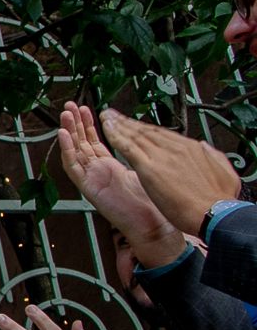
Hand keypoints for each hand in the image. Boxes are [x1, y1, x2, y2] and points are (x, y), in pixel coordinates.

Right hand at [57, 104, 184, 265]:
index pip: (94, 140)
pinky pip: (73, 167)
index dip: (89, 123)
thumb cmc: (152, 202)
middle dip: (76, 122)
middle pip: (81, 142)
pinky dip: (67, 151)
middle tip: (70, 105)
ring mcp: (92, 178)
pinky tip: (64, 135)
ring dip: (69, 132)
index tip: (86, 107)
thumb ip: (136, 152)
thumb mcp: (145, 169)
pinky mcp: (88, 187)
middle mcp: (98, 170)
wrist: (152, 223)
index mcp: (110, 165)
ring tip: (65, 114)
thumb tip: (141, 134)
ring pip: (75, 151)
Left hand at [101, 110, 241, 235]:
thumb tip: (204, 147)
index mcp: (192, 148)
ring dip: (118, 125)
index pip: (162, 134)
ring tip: (107, 117)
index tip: (135, 125)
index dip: (145, 128)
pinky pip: (128, 148)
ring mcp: (162, 157)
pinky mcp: (149, 169)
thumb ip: (210, 156)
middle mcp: (175, 148)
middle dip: (128, 122)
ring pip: (135, 135)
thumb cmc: (218, 200)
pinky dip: (116, 137)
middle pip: (146, 131)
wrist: (215, 214)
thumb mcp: (222, 171)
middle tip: (114, 115)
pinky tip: (107, 131)